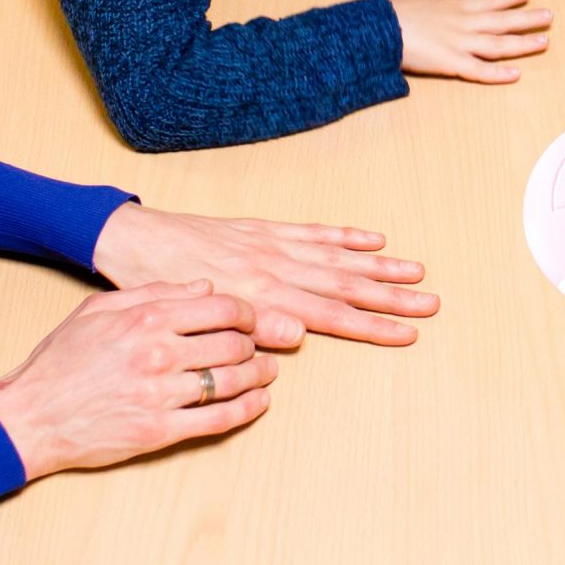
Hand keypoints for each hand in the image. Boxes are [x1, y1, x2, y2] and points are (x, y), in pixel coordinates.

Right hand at [0, 281, 275, 480]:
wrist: (31, 415)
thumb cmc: (60, 360)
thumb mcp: (98, 309)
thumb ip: (155, 292)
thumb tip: (203, 286)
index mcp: (147, 319)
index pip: (222, 308)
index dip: (246, 312)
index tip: (250, 318)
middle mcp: (159, 354)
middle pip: (234, 343)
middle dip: (254, 344)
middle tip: (257, 347)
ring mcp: (161, 395)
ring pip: (232, 381)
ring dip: (259, 376)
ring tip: (266, 373)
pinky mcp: (160, 431)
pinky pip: (219, 420)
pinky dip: (247, 410)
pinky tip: (257, 402)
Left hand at [91, 203, 437, 348]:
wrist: (133, 241)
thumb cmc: (158, 287)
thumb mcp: (195, 317)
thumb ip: (249, 327)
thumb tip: (298, 334)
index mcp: (261, 295)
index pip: (329, 315)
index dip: (371, 326)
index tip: (407, 334)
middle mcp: (275, 268)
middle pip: (345, 286)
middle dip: (391, 298)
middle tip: (431, 305)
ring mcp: (273, 246)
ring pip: (338, 259)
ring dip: (379, 268)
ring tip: (417, 273)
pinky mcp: (264, 230)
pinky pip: (313, 233)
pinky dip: (346, 237)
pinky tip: (374, 242)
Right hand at [391, 0, 551, 82]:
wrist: (380, 32)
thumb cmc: (394, 15)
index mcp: (455, 7)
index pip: (489, 0)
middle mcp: (464, 24)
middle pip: (502, 20)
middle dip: (528, 18)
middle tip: (550, 16)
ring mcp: (460, 44)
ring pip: (499, 44)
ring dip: (523, 43)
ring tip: (544, 41)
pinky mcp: (452, 64)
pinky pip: (480, 71)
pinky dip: (499, 74)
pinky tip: (516, 74)